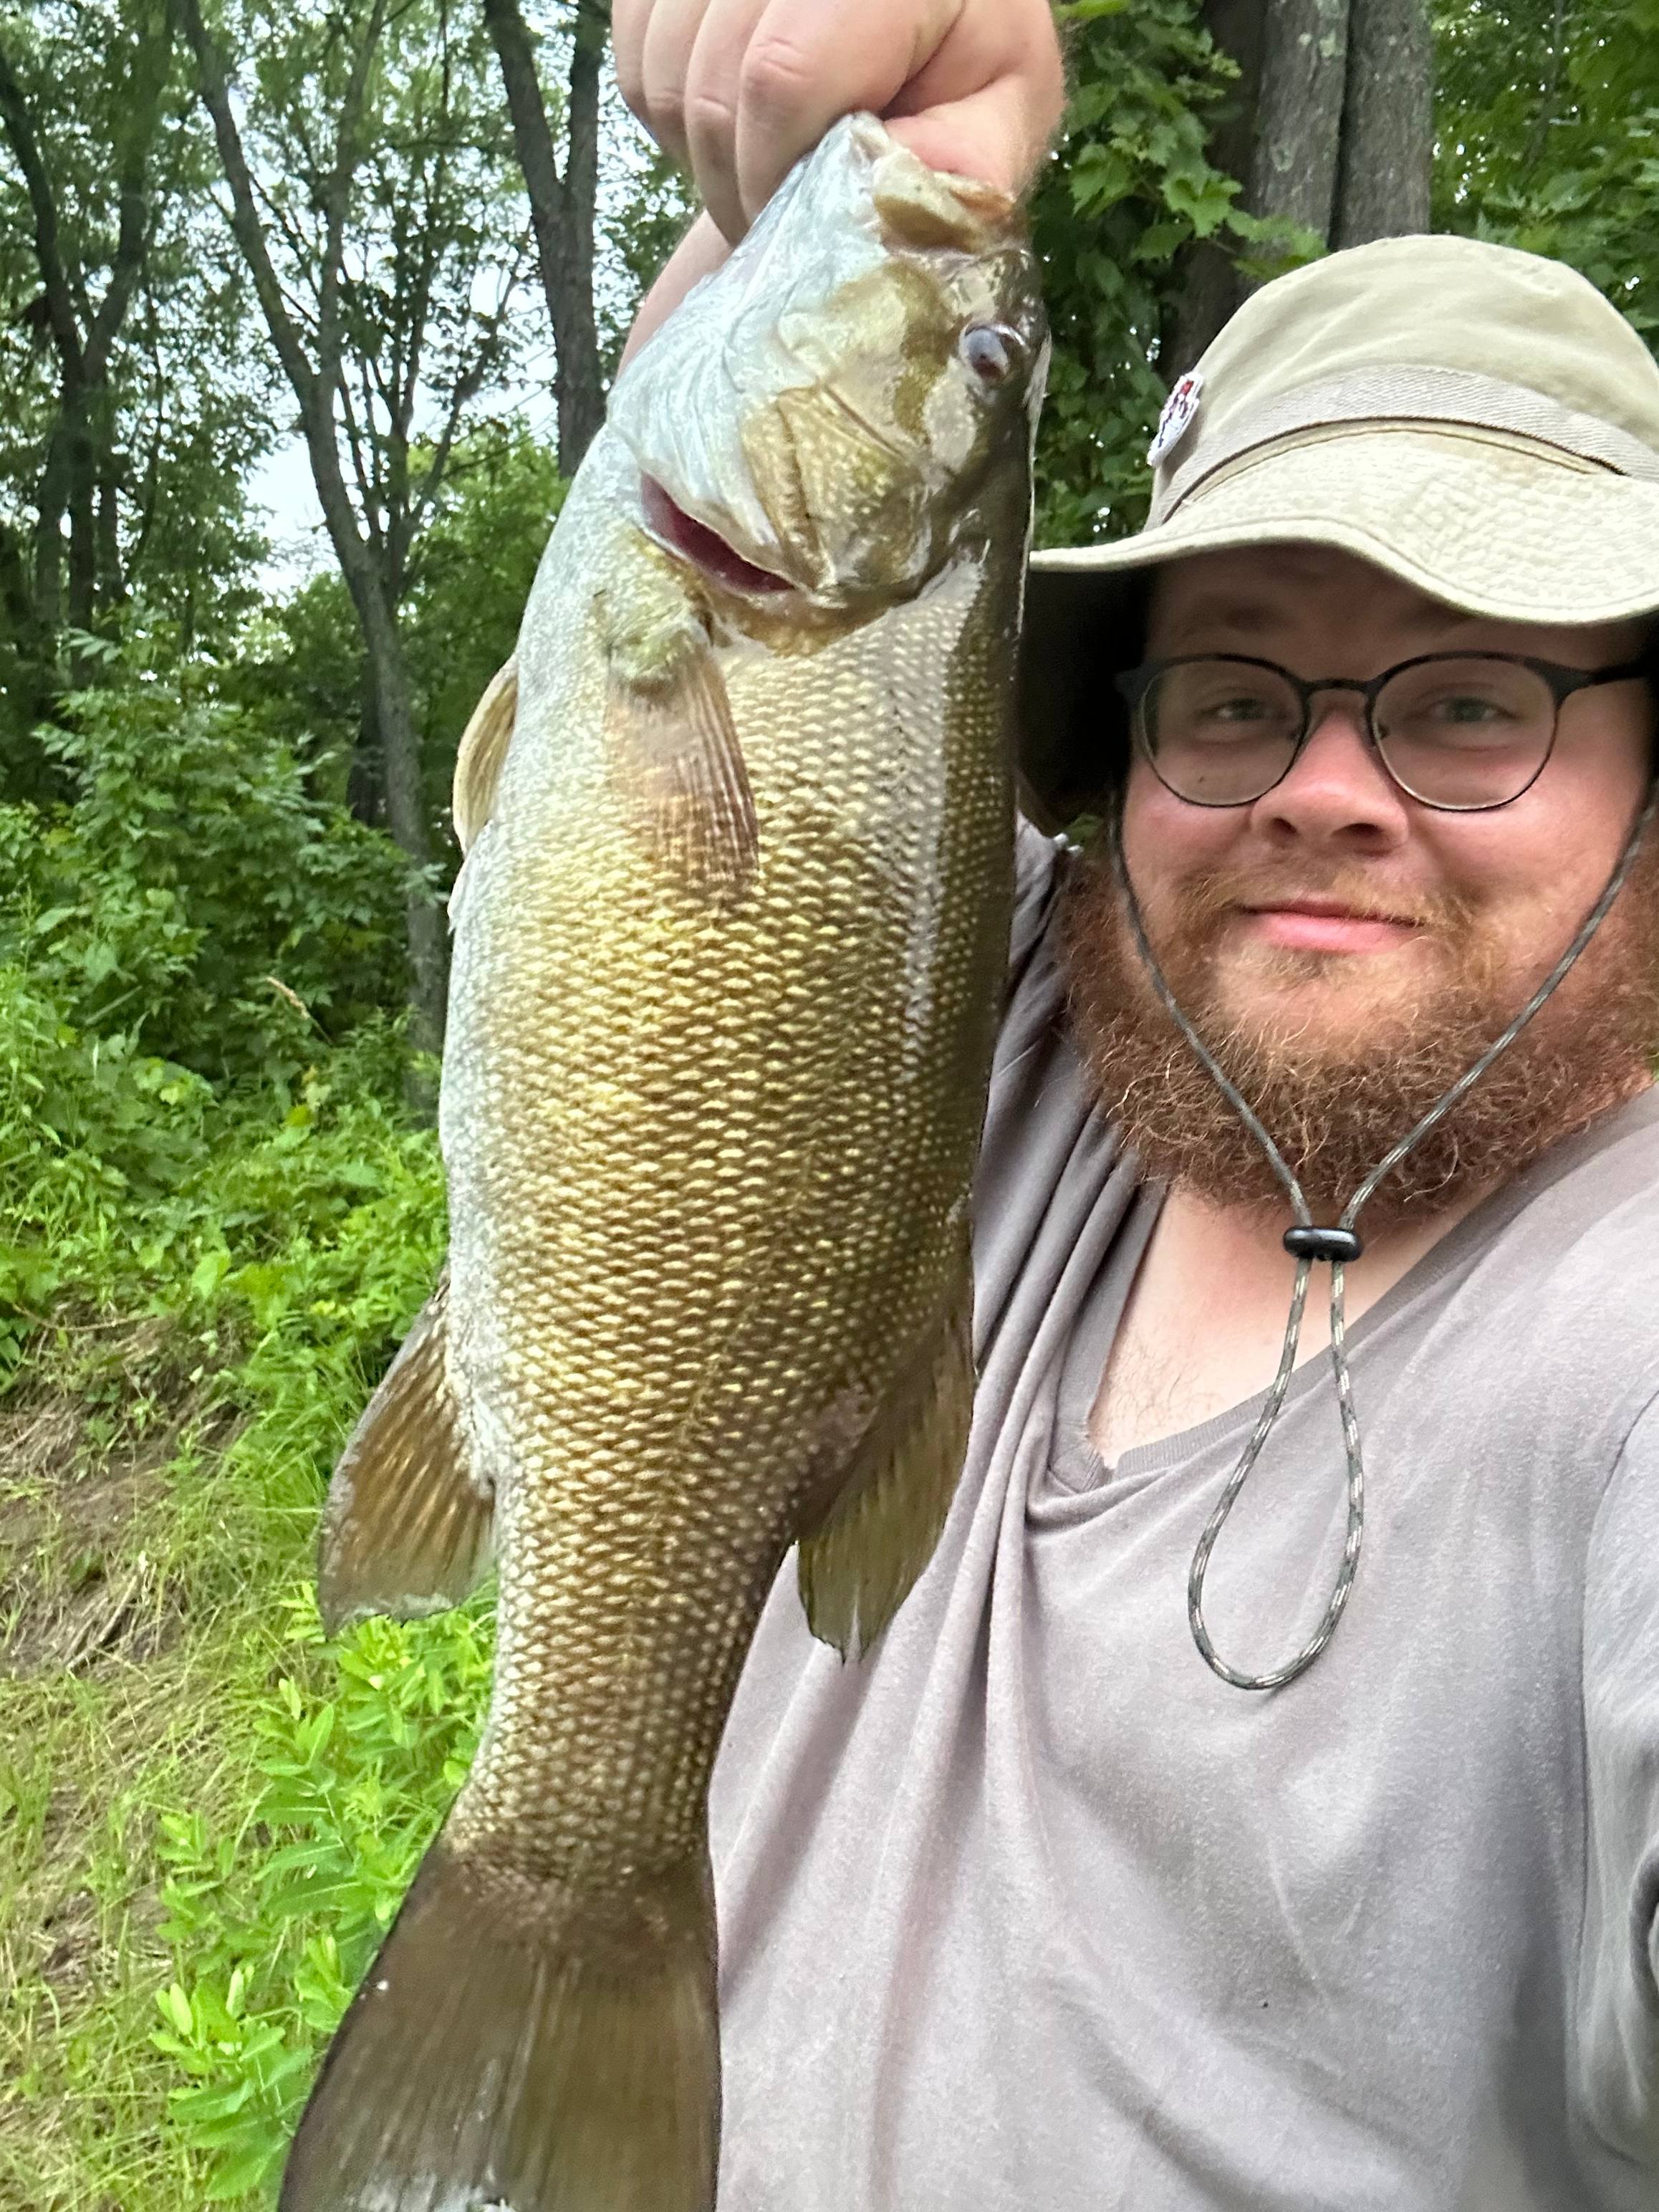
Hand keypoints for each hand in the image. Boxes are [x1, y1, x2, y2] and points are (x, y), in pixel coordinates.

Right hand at [613, 0, 1064, 358]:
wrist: (918, 24)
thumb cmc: (969, 64)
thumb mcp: (1002, 114)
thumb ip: (960, 163)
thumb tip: (886, 209)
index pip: (780, 76)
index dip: (778, 176)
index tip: (802, 224)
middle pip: (710, 86)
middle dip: (740, 183)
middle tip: (784, 212)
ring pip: (660, 80)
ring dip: (703, 156)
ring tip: (766, 164)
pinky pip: (632, 62)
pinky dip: (670, 117)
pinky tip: (734, 120)